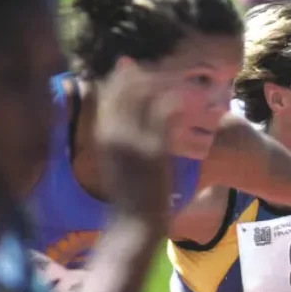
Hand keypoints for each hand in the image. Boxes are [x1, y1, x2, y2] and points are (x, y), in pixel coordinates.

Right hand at [95, 57, 181, 226]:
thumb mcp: (114, 164)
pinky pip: (165, 113)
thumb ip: (116, 141)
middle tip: (162, 69)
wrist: (135, 221)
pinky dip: (177, 101)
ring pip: (146, 95)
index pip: (109, 94)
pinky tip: (189, 96)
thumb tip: (120, 126)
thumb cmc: (127, 196)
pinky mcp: (155, 148)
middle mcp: (114, 133)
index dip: (123, 77)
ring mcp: (134, 140)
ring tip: (178, 80)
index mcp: (101, 135)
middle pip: (126, 88)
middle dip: (143, 74)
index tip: (137, 69)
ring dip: (163, 83)